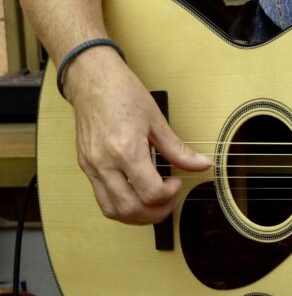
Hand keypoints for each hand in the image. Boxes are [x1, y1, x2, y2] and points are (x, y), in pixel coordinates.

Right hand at [64, 48, 210, 224]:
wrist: (91, 80)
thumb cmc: (123, 94)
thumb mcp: (157, 120)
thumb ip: (178, 149)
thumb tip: (202, 164)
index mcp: (125, 150)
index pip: (150, 192)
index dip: (170, 194)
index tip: (176, 182)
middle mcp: (105, 163)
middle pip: (130, 208)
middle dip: (156, 212)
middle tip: (169, 199)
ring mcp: (92, 167)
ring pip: (112, 210)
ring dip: (137, 215)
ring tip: (154, 202)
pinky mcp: (85, 167)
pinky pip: (101, 199)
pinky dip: (121, 205)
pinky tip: (137, 195)